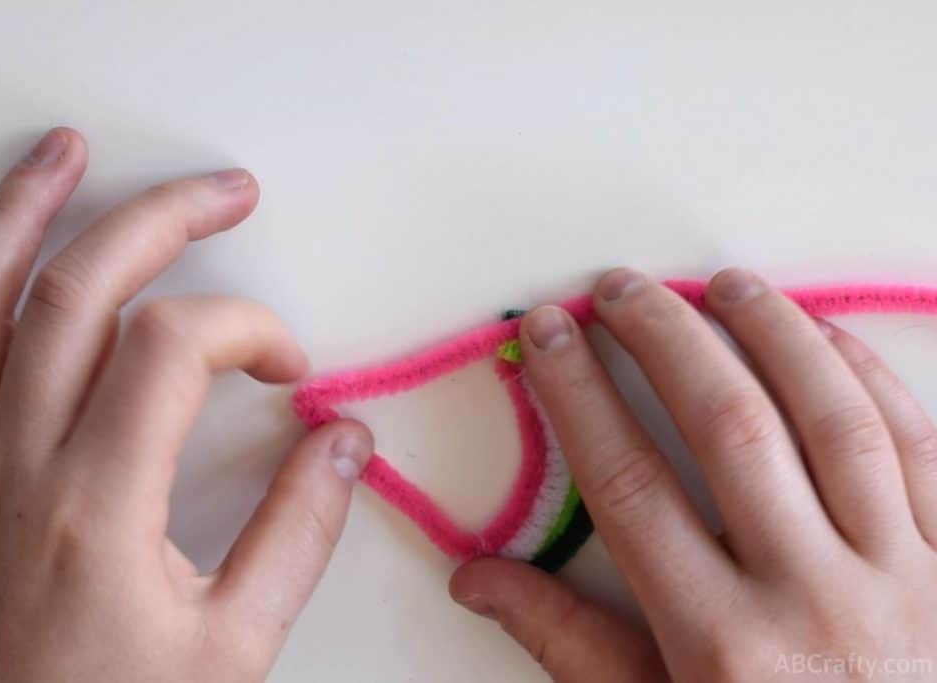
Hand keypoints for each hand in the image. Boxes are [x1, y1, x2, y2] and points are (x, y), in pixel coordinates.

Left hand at [0, 128, 372, 681]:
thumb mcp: (230, 651)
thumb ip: (296, 536)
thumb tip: (342, 446)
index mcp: (95, 509)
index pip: (173, 348)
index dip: (247, 329)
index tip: (285, 363)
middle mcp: (9, 468)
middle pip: (77, 293)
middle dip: (161, 220)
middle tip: (223, 192)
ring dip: (24, 212)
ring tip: (68, 155)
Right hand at [450, 268, 936, 680]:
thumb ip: (567, 643)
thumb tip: (475, 577)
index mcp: (723, 643)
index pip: (629, 486)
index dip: (577, 396)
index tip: (547, 337)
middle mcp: (814, 597)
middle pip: (729, 428)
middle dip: (666, 339)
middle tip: (621, 289)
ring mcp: (902, 574)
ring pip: (834, 419)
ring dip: (773, 334)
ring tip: (723, 283)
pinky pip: (921, 445)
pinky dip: (869, 376)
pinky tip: (824, 335)